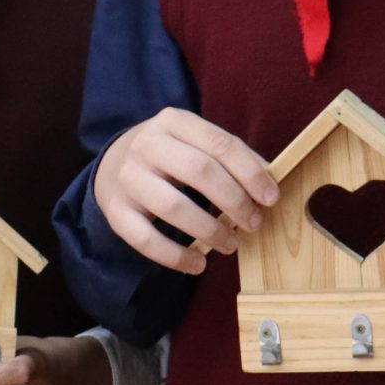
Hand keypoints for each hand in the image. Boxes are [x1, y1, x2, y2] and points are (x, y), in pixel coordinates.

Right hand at [93, 108, 278, 274]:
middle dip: (234, 201)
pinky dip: (175, 257)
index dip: (250, 172)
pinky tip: (197, 263)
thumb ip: (231, 157)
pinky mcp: (115, 210)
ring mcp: (128, 177)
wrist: (113, 163)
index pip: (220, 143)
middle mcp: (146, 144)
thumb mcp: (195, 141)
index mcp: (173, 121)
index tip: (270, 198)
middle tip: (253, 223)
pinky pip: (146, 239)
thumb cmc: (169, 156)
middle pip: (199, 171)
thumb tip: (269, 184)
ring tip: (230, 244)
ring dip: (209, 231)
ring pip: (173, 206)